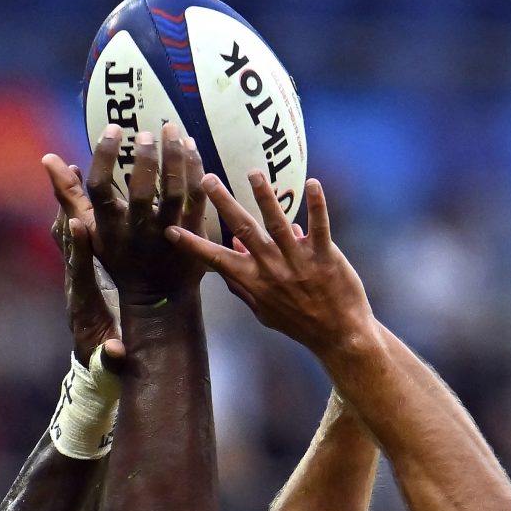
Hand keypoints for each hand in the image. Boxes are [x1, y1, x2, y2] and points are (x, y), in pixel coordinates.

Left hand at [41, 154, 122, 365]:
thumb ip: (110, 359)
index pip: (79, 271)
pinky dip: (77, 208)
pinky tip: (83, 185)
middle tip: (64, 177)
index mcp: (84, 305)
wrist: (94, 362)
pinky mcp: (81, 269)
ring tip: (72, 168)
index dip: (78, 248)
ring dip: (69, 201)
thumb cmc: (106, 362)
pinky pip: (76, 234)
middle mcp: (74, 284)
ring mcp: (74, 274)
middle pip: (65, 242)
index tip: (79, 223)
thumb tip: (117, 353)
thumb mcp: (110, 364)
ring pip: (66, 232)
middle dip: (65, 209)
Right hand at [86, 123, 206, 306]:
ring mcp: (170, 233)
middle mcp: (139, 231)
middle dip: (145, 159)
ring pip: (177, 192)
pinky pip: (198, 198)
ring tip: (171, 129)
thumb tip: (48, 158)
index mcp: (109, 227)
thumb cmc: (119, 256)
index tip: (112, 129)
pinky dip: (196, 169)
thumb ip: (69, 194)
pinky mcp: (195, 234)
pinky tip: (191, 146)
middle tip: (146, 132)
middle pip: (144, 191)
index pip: (100, 189)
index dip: (104, 156)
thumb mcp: (89, 229)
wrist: (159, 295)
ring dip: (175, 157)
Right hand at [171, 173, 377, 356]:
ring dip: (266, 197)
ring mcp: (299, 261)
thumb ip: (245, 284)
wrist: (339, 336)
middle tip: (208, 180)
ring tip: (254, 174)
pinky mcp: (325, 256)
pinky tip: (313, 183)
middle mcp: (273, 268)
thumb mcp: (264, 311)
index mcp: (255, 281)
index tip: (171, 230)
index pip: (217, 260)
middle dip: (224, 204)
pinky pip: (320, 227)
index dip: (194, 245)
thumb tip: (231, 252)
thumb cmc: (299, 323)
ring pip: (278, 224)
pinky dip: (317, 205)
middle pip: (244, 231)